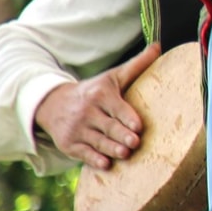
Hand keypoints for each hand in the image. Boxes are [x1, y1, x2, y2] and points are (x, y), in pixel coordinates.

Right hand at [33, 43, 161, 170]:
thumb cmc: (93, 91)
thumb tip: (158, 46)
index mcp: (100, 95)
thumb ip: (137, 65)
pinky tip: (105, 164)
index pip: (116, 107)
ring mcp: (76, 129)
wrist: (53, 103)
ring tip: (125, 153)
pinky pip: (83, 154)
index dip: (127, 117)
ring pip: (97, 141)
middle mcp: (87, 112)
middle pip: (108, 126)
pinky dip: (93, 159)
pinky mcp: (68, 144)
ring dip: (111, 149)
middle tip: (134, 143)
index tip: (138, 126)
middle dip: (121, 135)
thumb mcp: (112, 77)